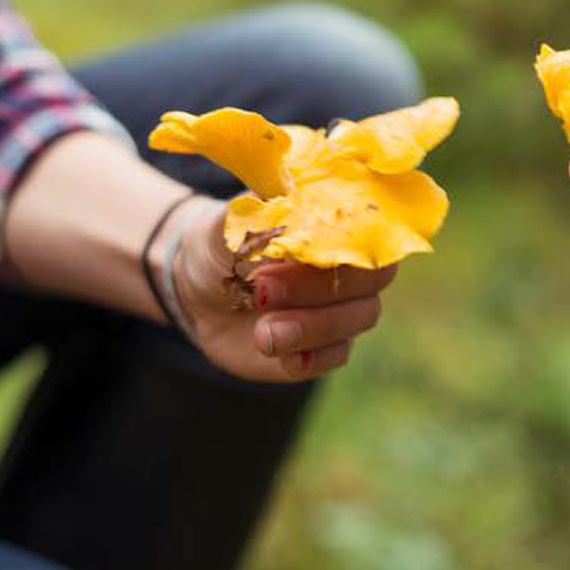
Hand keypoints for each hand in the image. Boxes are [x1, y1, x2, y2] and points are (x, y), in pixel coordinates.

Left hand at [164, 198, 396, 380]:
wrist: (200, 290)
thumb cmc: (223, 245)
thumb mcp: (231, 226)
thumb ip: (262, 217)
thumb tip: (292, 211)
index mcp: (337, 224)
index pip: (369, 230)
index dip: (340, 244)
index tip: (295, 249)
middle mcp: (350, 266)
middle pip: (370, 279)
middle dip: (316, 288)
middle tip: (261, 291)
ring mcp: (343, 308)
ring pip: (358, 318)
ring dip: (311, 326)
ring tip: (260, 332)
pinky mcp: (326, 346)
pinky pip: (337, 355)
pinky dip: (311, 358)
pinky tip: (278, 354)